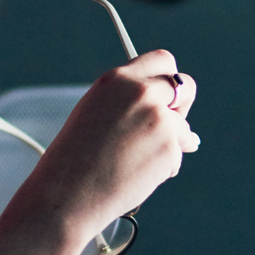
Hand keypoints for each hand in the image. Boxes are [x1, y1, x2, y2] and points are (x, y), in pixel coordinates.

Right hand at [24, 50, 198, 239]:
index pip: (162, 60)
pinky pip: (178, 154)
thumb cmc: (74, 159)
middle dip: (183, 105)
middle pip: (185, 86)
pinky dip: (164, 166)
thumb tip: (175, 115)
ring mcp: (159, 119)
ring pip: (183, 127)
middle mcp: (141, 92)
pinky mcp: (170, 147)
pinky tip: (136, 175)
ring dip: (170, 143)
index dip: (167, 79)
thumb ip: (130, 103)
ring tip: (133, 161)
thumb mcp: (95, 112)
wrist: (68, 194)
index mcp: (117, 79)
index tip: (167, 94)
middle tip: (171, 125)